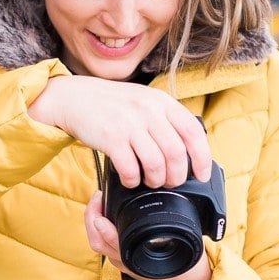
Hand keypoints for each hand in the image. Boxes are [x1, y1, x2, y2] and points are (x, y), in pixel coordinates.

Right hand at [28, 76, 211, 188]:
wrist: (75, 97)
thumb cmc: (113, 104)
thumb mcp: (145, 101)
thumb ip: (166, 120)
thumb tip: (188, 152)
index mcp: (162, 101)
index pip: (193, 132)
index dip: (202, 158)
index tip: (201, 175)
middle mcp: (148, 110)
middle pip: (176, 153)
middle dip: (177, 176)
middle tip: (170, 182)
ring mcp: (129, 123)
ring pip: (156, 164)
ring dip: (156, 180)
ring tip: (150, 181)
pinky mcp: (110, 138)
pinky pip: (130, 169)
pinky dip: (133, 180)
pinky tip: (130, 178)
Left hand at [85, 191, 211, 279]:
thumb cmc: (185, 268)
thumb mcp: (185, 246)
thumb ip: (176, 231)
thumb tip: (174, 208)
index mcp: (139, 259)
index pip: (113, 244)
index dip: (103, 228)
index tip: (100, 213)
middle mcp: (126, 261)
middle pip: (98, 242)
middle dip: (91, 218)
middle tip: (98, 198)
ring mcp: (122, 262)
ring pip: (98, 244)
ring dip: (93, 222)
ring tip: (99, 203)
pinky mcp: (122, 260)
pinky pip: (104, 245)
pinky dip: (98, 229)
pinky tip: (103, 216)